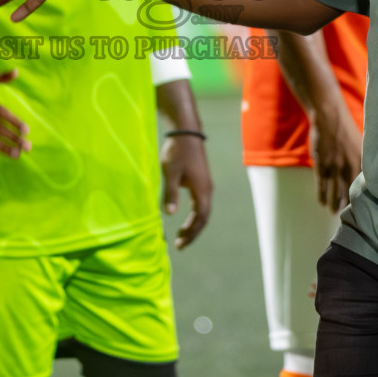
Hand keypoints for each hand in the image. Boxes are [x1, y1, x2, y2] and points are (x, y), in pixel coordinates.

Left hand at [160, 133, 212, 248]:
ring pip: (203, 211)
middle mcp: (207, 190)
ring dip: (194, 224)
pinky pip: (201, 204)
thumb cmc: (177, 151)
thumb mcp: (170, 173)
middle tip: (180, 244)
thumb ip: (170, 193)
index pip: (200, 218)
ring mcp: (206, 185)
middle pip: (204, 217)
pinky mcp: (201, 181)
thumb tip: (170, 214)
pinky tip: (185, 218)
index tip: (180, 243)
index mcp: (202, 190)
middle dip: (193, 232)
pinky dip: (194, 215)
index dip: (191, 232)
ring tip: (182, 234)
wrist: (186, 132)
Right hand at [310, 103, 361, 212]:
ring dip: (334, 203)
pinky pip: (321, 184)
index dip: (365, 199)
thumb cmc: (346, 129)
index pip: (364, 186)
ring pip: (334, 191)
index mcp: (362, 161)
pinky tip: (321, 202)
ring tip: (334, 212)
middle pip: (350, 192)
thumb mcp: (360, 144)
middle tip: (350, 217)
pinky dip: (321, 194)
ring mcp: (334, 166)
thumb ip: (363, 159)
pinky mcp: (321, 164)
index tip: (366, 210)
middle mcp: (349, 166)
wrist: (329, 115)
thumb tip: (369, 175)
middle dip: (349, 206)